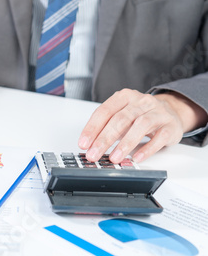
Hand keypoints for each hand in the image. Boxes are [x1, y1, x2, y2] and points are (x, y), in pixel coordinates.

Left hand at [78, 89, 207, 162]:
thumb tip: (90, 146)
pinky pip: (159, 137)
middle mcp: (141, 102)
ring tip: (114, 158)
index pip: (104, 111)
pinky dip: (147, 149)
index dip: (92, 128)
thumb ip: (106, 127)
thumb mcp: (121, 117)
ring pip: (140, 126)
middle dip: (104, 139)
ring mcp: (158, 112)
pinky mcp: (170, 126)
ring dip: (125, 144)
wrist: (171, 112)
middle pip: (120, 119)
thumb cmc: (139, 116)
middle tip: (94, 154)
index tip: (83, 144)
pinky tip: (136, 158)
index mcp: (124, 97)